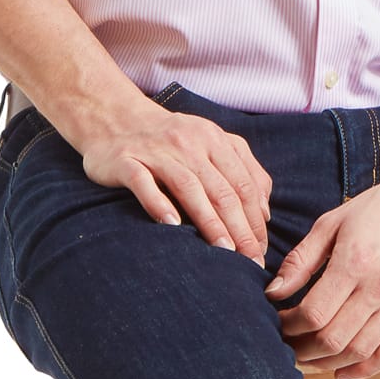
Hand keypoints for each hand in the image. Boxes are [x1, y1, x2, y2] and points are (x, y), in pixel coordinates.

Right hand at [79, 101, 270, 261]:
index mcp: (213, 139)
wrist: (114, 118)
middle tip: (251, 260)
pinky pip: (143, 183)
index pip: (243, 184)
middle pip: (221, 190)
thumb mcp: (211, 144)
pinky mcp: (126, 160)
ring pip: (189, 188)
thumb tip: (264, 212)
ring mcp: (156, 151)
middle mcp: (188, 143)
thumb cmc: (169, 139)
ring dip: (210, 222)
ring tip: (225, 252)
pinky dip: (158, 204)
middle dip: (240, 229)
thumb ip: (243, 170)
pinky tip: (172, 225)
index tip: (261, 250)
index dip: (255, 220)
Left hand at [264, 159, 379, 378]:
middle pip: (333, 338)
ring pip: (359, 351)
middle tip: (288, 347)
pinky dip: (364, 369)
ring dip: (328, 363)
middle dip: (302, 349)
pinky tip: (343, 372)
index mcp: (354, 261)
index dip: (289, 326)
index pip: (313, 313)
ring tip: (310, 358)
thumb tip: (273, 292)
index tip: (279, 323)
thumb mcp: (332, 223)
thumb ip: (300, 260)